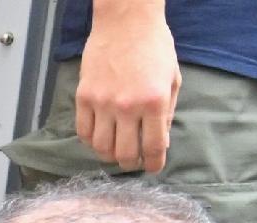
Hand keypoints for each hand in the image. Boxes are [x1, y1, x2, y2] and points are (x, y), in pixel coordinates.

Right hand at [74, 7, 179, 170]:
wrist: (126, 21)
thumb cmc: (154, 46)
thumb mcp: (172, 78)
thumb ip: (167, 111)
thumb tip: (159, 140)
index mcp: (155, 101)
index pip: (153, 146)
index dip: (154, 164)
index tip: (153, 168)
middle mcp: (128, 106)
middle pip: (125, 153)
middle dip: (131, 164)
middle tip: (133, 162)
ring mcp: (103, 103)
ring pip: (101, 148)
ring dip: (109, 155)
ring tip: (115, 151)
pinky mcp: (84, 97)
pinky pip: (83, 132)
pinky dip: (91, 140)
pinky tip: (100, 136)